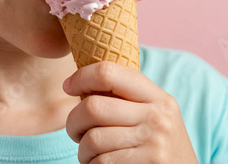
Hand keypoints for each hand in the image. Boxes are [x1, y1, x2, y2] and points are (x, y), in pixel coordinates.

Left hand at [63, 62, 197, 163]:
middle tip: (74, 130)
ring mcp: (153, 143)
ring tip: (88, 152)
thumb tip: (78, 81)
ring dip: (82, 149)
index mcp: (156, 96)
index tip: (68, 86)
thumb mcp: (154, 114)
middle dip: (73, 120)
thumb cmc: (159, 145)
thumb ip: (126, 97)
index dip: (81, 77)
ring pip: (93, 139)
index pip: (109, 72)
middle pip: (93, 107)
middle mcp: (156, 116)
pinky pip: (101, 162)